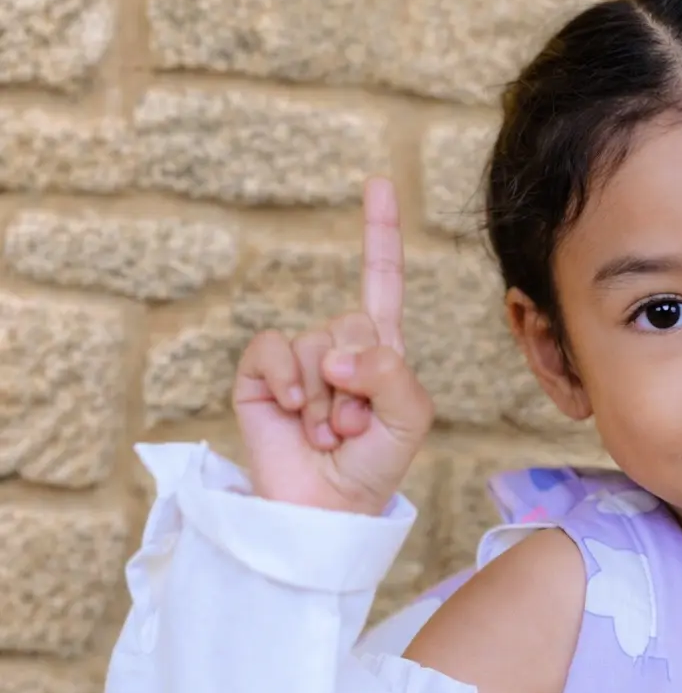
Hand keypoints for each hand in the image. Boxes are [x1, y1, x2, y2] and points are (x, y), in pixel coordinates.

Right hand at [233, 178, 433, 513]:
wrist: (327, 510)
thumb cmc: (374, 465)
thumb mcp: (410, 416)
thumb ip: (392, 372)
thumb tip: (336, 350)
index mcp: (380, 349)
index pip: (381, 280)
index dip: (380, 232)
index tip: (377, 182)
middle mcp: (338, 346)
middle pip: (352, 319)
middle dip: (360, 380)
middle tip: (357, 426)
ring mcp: (298, 360)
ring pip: (316, 342)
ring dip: (327, 398)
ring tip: (329, 434)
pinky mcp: (261, 374)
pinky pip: (273, 348)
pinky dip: (289, 380)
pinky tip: (294, 412)